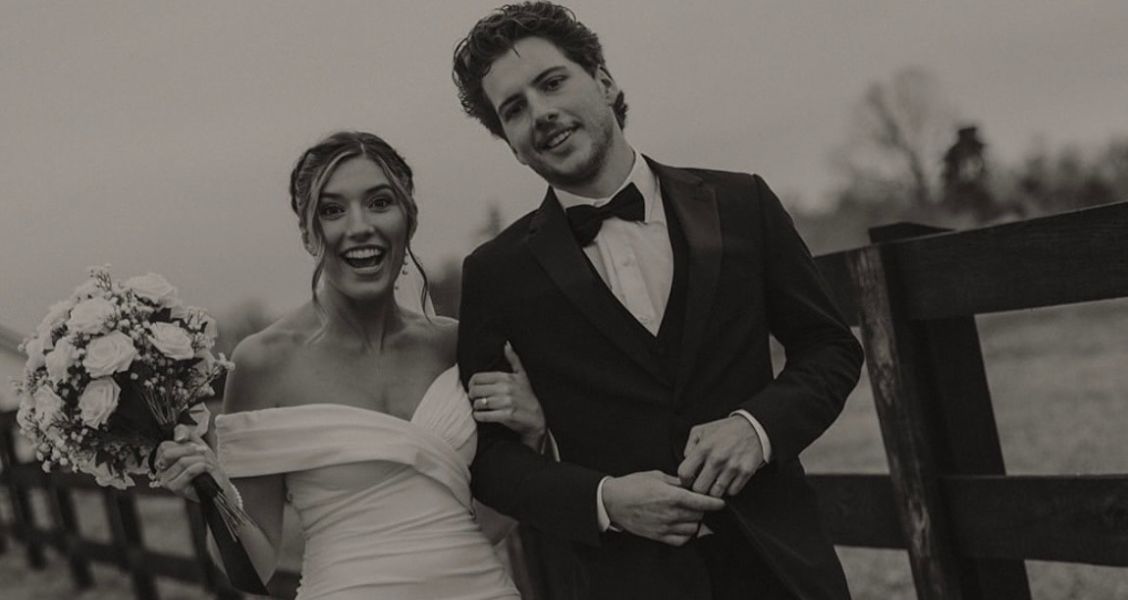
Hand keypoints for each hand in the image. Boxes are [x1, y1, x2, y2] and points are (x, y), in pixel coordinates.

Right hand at [153, 424, 224, 502]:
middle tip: (203, 451)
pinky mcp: (176, 488)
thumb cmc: (204, 463)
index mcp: (161, 459)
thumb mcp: (194, 441)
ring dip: (200, 459)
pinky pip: (190, 471)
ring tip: (206, 463)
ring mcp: (166, 481)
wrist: (217, 481)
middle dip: (190, 450)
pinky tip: (207, 469)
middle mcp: (159, 471)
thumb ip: (183, 431)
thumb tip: (179, 438)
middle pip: (168, 453)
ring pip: (182, 462)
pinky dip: (203, 466)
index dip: (183, 444)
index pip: (164, 446)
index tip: (196, 446)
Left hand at [469, 342, 545, 448]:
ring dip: (476, 406)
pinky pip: (485, 415)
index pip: (478, 378)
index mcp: (506, 377)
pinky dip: (479, 416)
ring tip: (479, 407)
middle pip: (476, 390)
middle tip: (474, 398)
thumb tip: (506, 344)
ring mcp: (507, 402)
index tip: (473, 388)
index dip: (472, 383)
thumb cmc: (529, 396)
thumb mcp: (523, 375)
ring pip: (479, 403)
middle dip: (472, 395)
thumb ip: (513, 359)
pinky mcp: (507, 415)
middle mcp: (506, 388)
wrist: (540, 417)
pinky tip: (480, 415)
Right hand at [601, 470, 724, 545]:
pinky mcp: (658, 536)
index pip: (701, 503)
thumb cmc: (631, 486)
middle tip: (697, 503)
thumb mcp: (656, 475)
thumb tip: (690, 483)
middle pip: (699, 515)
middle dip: (702, 509)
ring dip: (695, 521)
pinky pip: (681, 540)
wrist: (612, 501)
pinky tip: (682, 525)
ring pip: (693, 528)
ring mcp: (665, 527)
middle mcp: (670, 513)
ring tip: (688, 513)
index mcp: (671, 496)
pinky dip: (686, 534)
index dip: (714, 503)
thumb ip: (676, 481)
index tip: (720, 502)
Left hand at [677, 416, 764, 497]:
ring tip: (715, 482)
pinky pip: (732, 492)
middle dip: (699, 488)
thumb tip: (686, 462)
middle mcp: (717, 459)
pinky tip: (728, 480)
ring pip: (715, 493)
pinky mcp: (746, 472)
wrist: (754, 427)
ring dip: (714, 490)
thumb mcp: (701, 430)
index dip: (684, 480)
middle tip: (703, 483)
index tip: (689, 479)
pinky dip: (729, 489)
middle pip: (699, 489)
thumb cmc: (725, 430)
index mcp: (703, 448)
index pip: (684, 473)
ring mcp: (732, 467)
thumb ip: (689, 446)